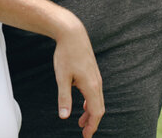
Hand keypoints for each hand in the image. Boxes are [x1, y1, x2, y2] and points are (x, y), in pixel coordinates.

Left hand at [53, 19, 103, 137]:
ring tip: (81, 122)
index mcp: (91, 86)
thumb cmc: (66, 54)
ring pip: (97, 100)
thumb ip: (64, 98)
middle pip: (99, 108)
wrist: (72, 33)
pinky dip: (91, 102)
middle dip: (92, 122)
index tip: (86, 136)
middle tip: (84, 133)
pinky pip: (95, 92)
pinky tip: (84, 105)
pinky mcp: (93, 72)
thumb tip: (64, 116)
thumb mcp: (62, 78)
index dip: (92, 126)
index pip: (96, 112)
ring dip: (91, 113)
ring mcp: (96, 77)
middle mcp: (97, 83)